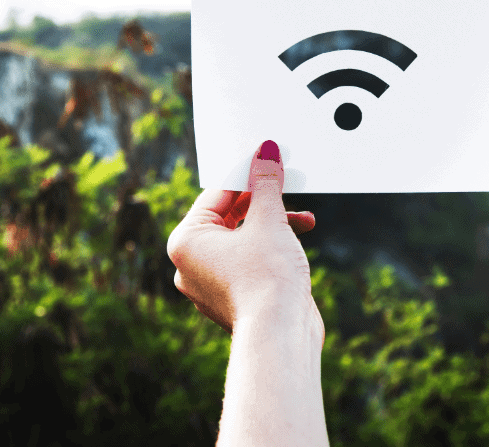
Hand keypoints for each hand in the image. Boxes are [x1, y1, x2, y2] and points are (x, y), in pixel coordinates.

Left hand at [167, 140, 318, 335]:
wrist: (280, 334)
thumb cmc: (266, 279)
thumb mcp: (269, 220)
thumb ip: (266, 184)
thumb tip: (265, 154)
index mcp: (185, 241)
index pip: (216, 195)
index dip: (246, 175)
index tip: (267, 161)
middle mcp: (191, 264)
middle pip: (229, 217)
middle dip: (264, 203)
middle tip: (286, 186)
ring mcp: (211, 284)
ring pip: (243, 239)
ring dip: (273, 225)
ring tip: (303, 220)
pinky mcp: (234, 297)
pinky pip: (249, 261)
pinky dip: (271, 248)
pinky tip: (297, 241)